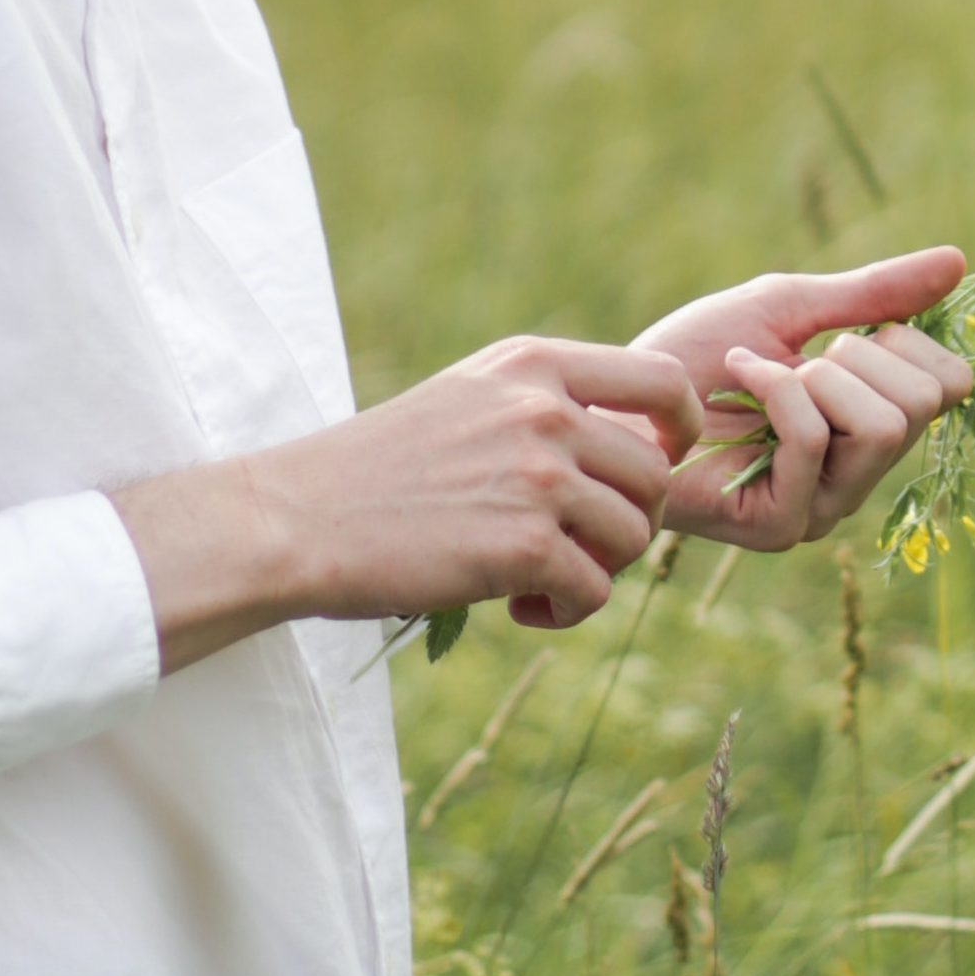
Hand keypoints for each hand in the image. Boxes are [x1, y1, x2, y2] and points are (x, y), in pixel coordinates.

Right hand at [112, 337, 701, 670]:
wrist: (296, 519)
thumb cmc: (374, 471)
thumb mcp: (463, 402)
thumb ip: (540, 408)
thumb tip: (632, 449)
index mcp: (531, 364)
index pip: (661, 381)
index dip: (678, 431)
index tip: (654, 466)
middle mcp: (544, 411)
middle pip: (654, 474)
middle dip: (628, 522)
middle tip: (575, 550)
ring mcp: (538, 477)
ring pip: (634, 535)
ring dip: (598, 570)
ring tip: (540, 583)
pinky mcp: (525, 547)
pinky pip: (595, 589)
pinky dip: (568, 610)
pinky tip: (519, 611)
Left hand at [629, 247, 971, 548]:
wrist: (618, 394)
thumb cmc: (693, 355)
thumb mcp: (792, 308)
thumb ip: (873, 295)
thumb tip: (959, 261)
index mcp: (869, 434)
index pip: (950, 386)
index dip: (903, 341)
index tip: (842, 335)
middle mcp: (856, 481)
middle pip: (922, 403)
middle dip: (855, 357)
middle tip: (795, 361)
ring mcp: (820, 510)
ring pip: (883, 425)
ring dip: (815, 376)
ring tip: (759, 377)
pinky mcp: (779, 525)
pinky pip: (818, 440)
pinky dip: (777, 390)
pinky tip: (735, 383)